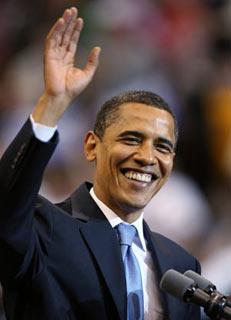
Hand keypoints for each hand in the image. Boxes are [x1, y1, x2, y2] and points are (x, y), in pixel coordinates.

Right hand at [33, 7, 100, 125]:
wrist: (62, 96)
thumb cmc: (73, 89)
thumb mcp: (87, 74)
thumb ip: (93, 61)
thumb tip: (98, 48)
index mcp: (68, 59)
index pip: (72, 41)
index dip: (76, 30)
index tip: (80, 20)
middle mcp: (60, 55)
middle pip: (65, 35)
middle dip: (69, 23)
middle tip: (73, 10)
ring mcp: (54, 55)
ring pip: (58, 35)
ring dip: (63, 23)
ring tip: (69, 12)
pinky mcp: (48, 56)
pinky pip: (51, 40)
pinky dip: (56, 30)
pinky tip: (62, 22)